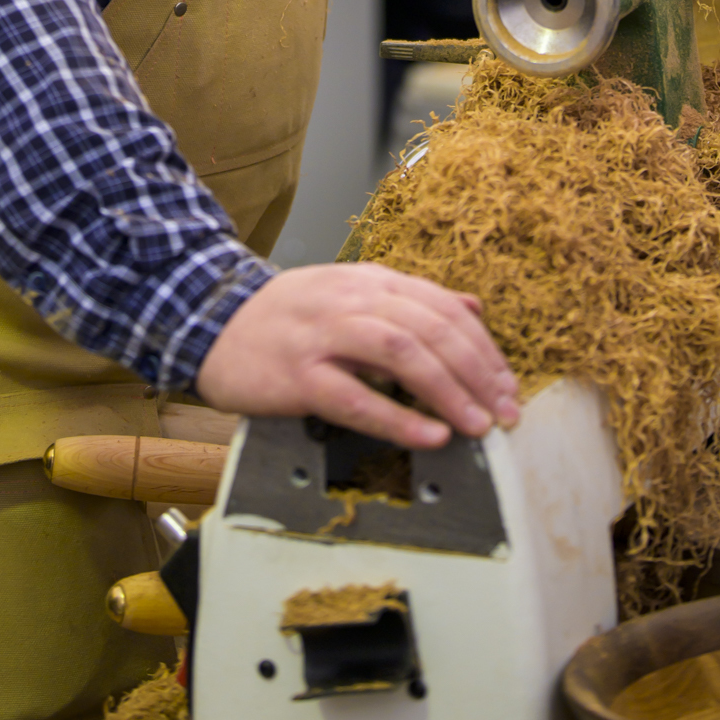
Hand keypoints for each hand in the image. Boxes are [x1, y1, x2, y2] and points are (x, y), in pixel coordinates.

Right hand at [196, 264, 519, 449]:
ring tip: (478, 425)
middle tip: (506, 411)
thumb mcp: (352, 291)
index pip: (442, 307)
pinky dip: (397, 419)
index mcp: (371, 281)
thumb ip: (411, 300)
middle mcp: (353, 301)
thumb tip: (473, 307)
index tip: (507, 385)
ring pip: (400, 353)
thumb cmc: (288, 316)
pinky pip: (354, 397)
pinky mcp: (298, 375)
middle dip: (477, 372)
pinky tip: (428, 437)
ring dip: (448, 391)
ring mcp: (324, 336)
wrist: (211, 318)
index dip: (483, 347)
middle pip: (430, 329)